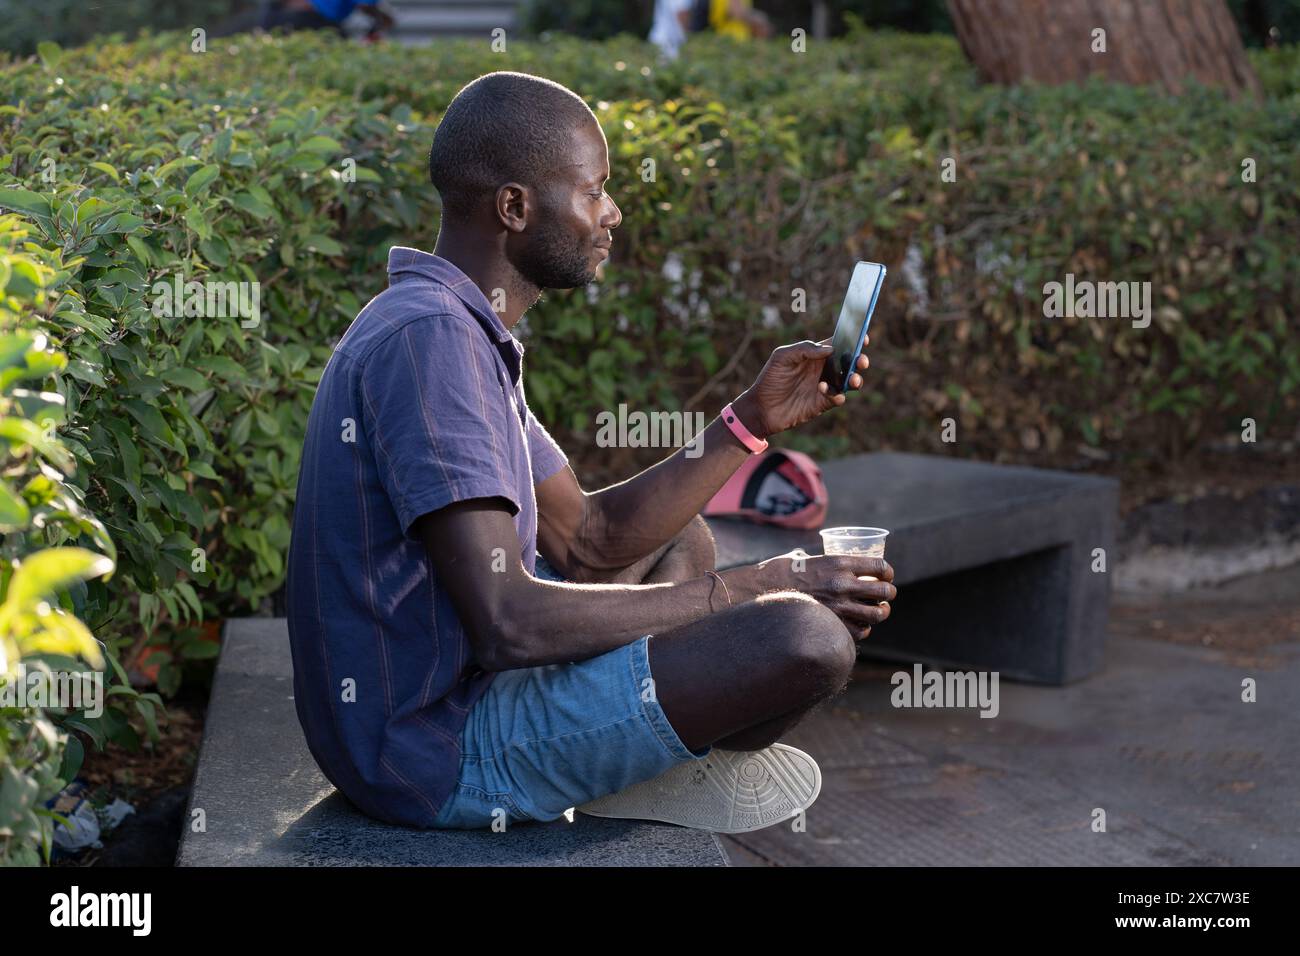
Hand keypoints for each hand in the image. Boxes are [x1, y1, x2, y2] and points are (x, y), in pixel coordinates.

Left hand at [731, 336, 870, 439]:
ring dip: (855, 379)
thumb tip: (830, 349)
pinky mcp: (823, 403)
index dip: (853, 339)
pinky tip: (824, 390)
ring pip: (849, 381)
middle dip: (860, 360)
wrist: (760, 408)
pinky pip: (838, 397)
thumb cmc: (770, 379)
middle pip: (850, 362)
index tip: (862, 337)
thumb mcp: (782, 356)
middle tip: (861, 361)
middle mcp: (824, 369)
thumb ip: (805, 348)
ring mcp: (825, 386)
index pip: (839, 344)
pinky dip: (837, 394)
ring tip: (852, 379)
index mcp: (816, 355)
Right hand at [749, 549, 894, 642]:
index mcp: (839, 562)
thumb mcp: (805, 558)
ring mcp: (839, 607)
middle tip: (886, 595)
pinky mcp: (832, 625)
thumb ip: (822, 562)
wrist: (761, 591)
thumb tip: (825, 562)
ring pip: (877, 614)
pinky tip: (860, 625)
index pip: (878, 566)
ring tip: (879, 611)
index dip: (887, 572)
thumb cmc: (780, 573)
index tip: (886, 576)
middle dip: (888, 594)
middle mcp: (843, 584)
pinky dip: (864, 629)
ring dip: (881, 613)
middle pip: (883, 592)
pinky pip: (860, 631)